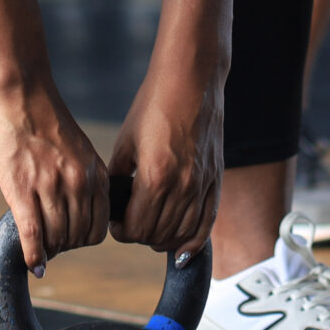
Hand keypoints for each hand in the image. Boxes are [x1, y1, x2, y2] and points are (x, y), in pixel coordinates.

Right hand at [0, 78, 108, 274]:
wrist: (19, 94)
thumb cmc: (41, 118)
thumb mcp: (76, 148)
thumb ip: (78, 176)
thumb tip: (73, 205)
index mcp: (94, 172)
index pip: (98, 226)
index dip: (84, 239)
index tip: (71, 239)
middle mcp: (78, 183)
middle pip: (78, 237)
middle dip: (65, 246)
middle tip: (52, 246)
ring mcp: (51, 188)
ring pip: (56, 239)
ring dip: (48, 250)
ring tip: (39, 249)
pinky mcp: (22, 191)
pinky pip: (33, 235)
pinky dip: (33, 255)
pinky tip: (31, 265)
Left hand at [106, 62, 223, 254]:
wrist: (191, 80)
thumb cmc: (153, 106)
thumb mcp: (126, 143)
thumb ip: (120, 180)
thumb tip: (113, 208)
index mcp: (155, 176)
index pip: (135, 229)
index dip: (121, 230)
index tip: (116, 221)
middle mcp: (182, 185)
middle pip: (158, 235)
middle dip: (139, 235)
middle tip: (131, 222)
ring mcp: (203, 184)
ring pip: (182, 235)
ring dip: (163, 239)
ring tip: (152, 227)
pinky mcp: (216, 180)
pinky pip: (207, 224)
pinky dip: (193, 242)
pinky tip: (182, 250)